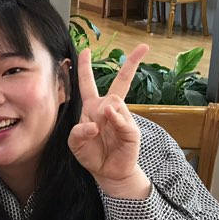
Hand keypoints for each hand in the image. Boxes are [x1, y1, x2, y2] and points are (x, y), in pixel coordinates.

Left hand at [68, 45, 151, 198]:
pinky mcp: (131, 130)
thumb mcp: (75, 143)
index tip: (86, 50)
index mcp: (93, 108)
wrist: (106, 172)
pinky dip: (114, 119)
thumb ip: (78, 131)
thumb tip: (94, 123)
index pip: (88, 83)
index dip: (85, 67)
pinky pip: (122, 119)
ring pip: (114, 100)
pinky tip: (109, 120)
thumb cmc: (91, 154)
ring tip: (98, 131)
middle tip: (143, 47)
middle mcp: (109, 109)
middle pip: (121, 81)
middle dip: (132, 63)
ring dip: (103, 112)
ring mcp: (122, 117)